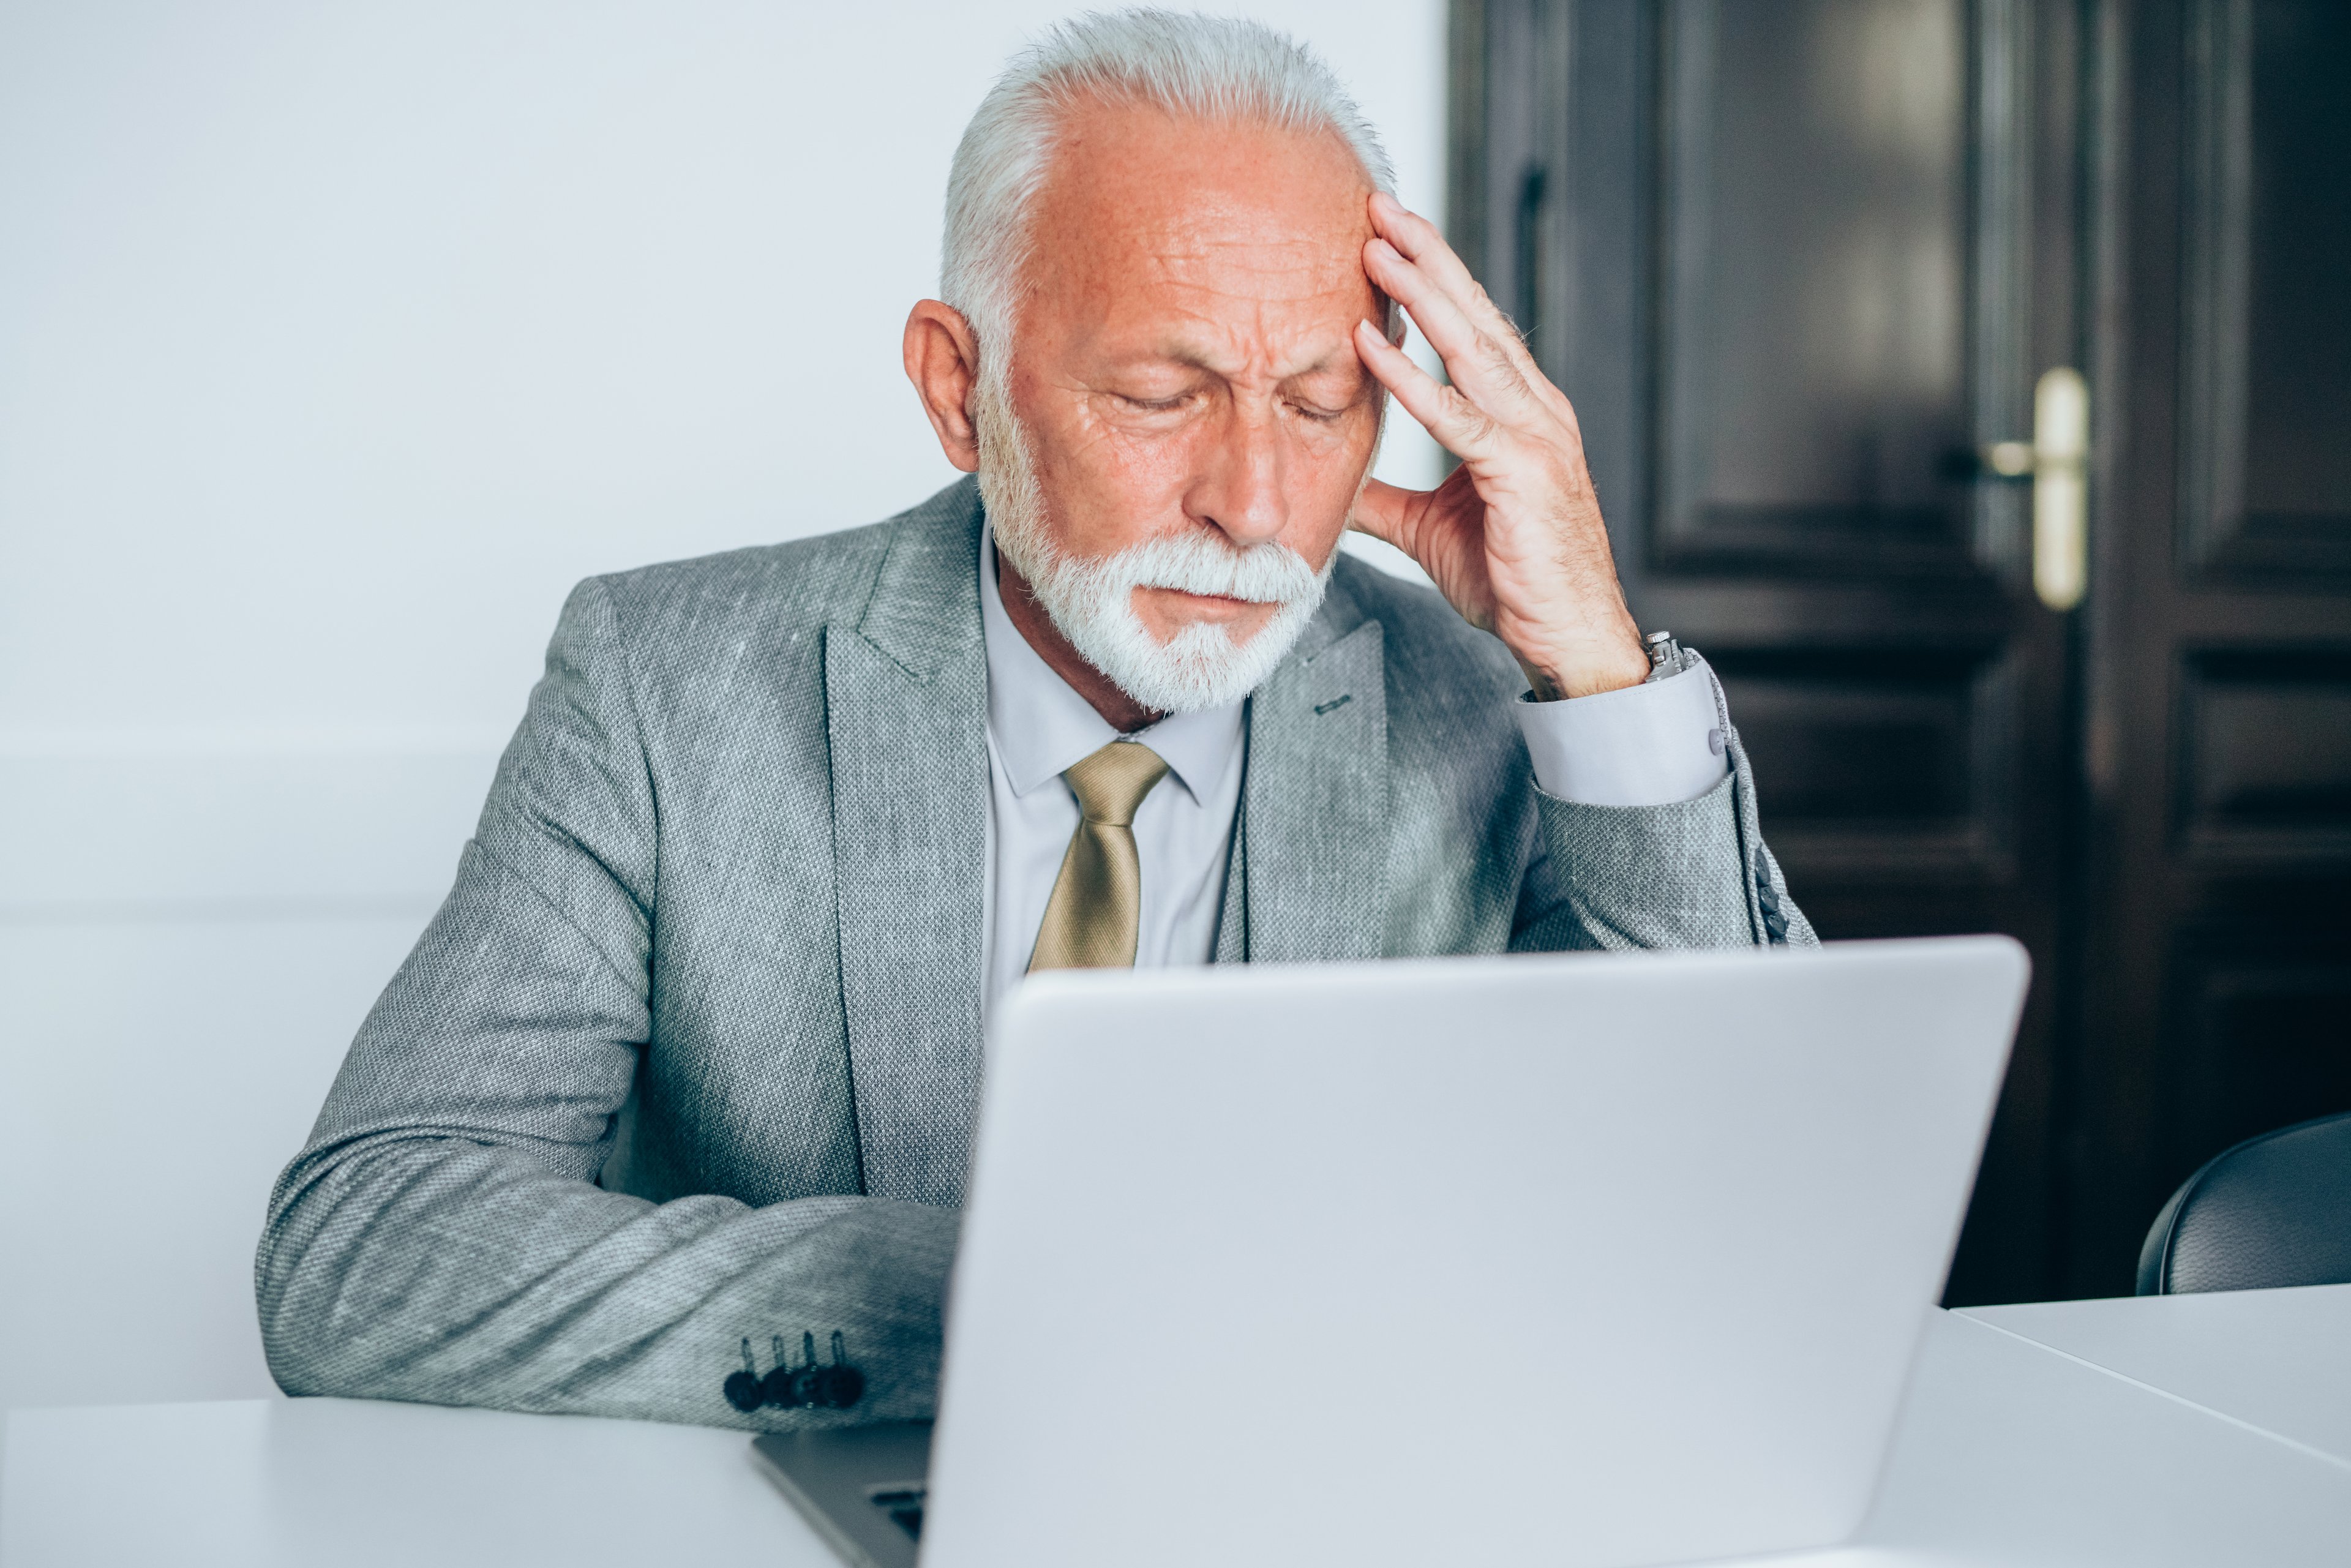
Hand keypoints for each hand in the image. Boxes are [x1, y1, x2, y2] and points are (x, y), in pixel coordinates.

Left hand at [1350, 191, 1649, 700]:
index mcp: (1522, 413)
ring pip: (1470, 347)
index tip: (1390, 234)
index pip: (1475, 328)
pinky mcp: (1521, 473)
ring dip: (1420, 293)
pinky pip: (1455, 416)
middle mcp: (1536, 410)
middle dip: (1428, 257)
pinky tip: (1369, 341)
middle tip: (1380, 205)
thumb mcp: (1432, 529)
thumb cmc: (1514, 582)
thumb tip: (1337, 485)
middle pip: (1476, 315)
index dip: (1434, 278)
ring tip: (1373, 247)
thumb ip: (1387, 499)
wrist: (1568, 638)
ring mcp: (1535, 436)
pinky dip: (1409, 376)